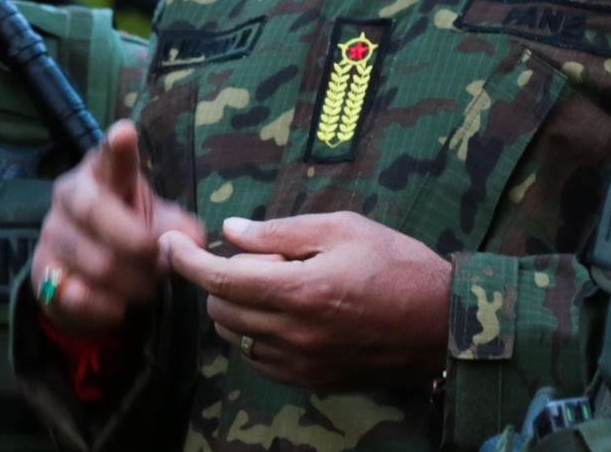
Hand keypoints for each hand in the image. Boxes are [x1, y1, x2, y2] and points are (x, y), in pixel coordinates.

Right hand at [29, 119, 203, 336]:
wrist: (83, 275)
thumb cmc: (126, 230)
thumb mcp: (153, 220)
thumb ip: (174, 226)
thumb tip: (194, 239)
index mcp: (101, 172)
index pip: (108, 156)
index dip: (117, 147)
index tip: (125, 133)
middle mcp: (69, 196)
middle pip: (97, 213)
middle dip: (138, 243)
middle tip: (164, 261)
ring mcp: (51, 233)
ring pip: (99, 263)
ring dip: (135, 283)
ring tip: (148, 285)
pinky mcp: (42, 272)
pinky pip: (80, 296)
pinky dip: (108, 307)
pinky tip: (119, 305)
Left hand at [162, 210, 451, 390]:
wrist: (442, 324)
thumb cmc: (397, 264)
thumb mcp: (343, 228)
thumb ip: (281, 232)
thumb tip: (231, 231)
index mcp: (300, 291)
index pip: (220, 280)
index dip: (185, 261)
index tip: (168, 243)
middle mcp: (294, 334)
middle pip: (220, 311)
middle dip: (218, 279)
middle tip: (253, 256)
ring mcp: (301, 364)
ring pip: (234, 338)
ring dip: (235, 308)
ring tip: (273, 282)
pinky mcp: (311, 381)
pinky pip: (258, 360)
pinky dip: (255, 334)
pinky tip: (283, 312)